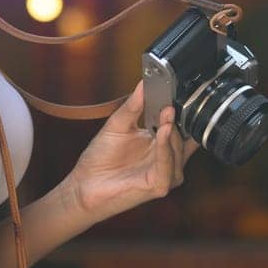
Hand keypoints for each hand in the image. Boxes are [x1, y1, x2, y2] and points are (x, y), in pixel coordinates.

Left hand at [66, 81, 199, 224]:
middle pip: (183, 134)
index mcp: (162, 144)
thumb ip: (135, 104)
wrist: (84, 185)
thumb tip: (145, 82)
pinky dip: (165, 147)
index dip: (180, 107)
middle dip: (178, 117)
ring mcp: (166, 173)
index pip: (181, 124)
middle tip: (171, 99)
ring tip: (167, 112)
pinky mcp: (160, 185)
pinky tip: (162, 131)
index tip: (177, 88)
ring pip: (177, 148)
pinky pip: (167, 163)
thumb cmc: (100, 159)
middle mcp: (168, 159)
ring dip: (172, 130)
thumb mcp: (119, 124)